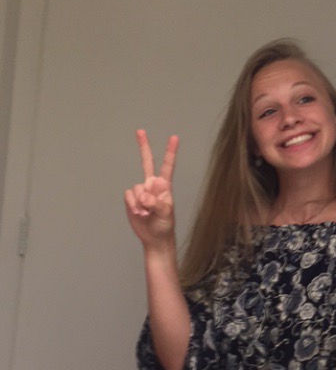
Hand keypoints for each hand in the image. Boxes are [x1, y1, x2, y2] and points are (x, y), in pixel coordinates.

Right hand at [124, 130, 178, 248]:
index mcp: (165, 186)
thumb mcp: (165, 214)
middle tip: (140, 131)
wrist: (154, 238)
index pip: (167, 166)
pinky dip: (132, 206)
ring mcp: (141, 191)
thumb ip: (155, 202)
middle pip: (146, 162)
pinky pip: (128, 196)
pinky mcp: (131, 199)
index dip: (170, 152)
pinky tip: (139, 214)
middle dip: (143, 146)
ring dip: (139, 203)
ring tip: (147, 214)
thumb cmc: (164, 225)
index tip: (174, 137)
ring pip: (135, 188)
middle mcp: (152, 185)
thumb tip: (143, 195)